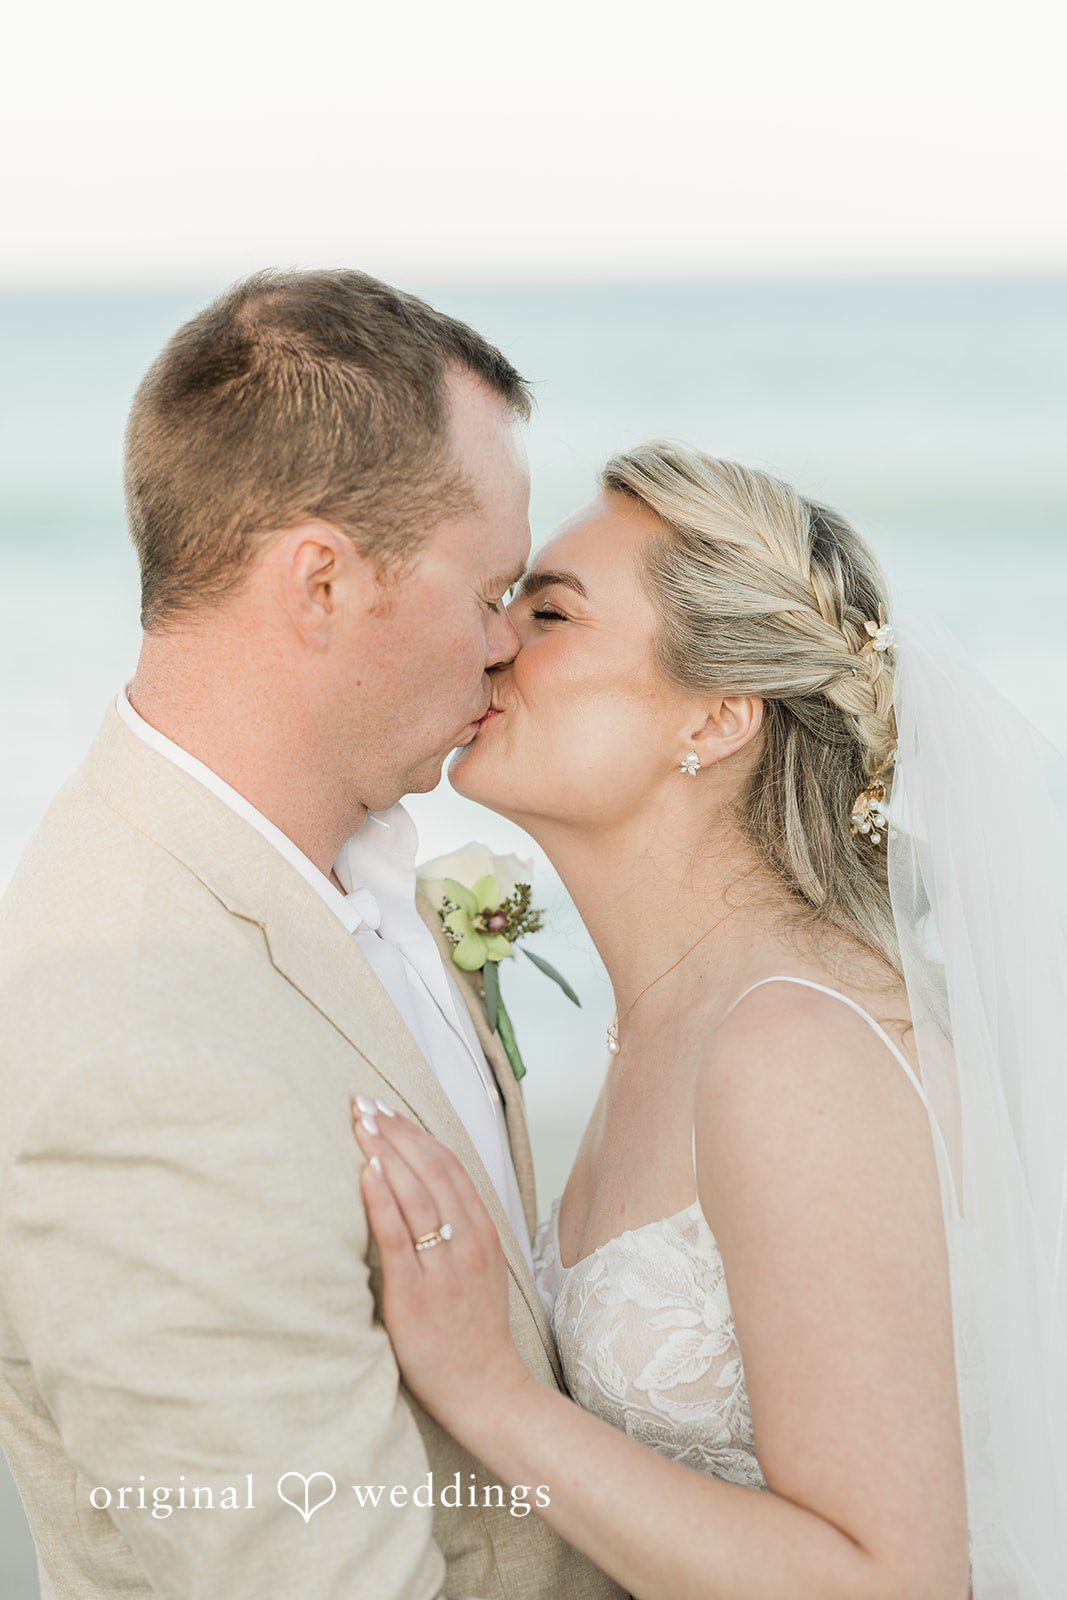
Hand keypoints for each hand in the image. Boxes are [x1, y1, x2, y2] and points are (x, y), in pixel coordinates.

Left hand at [350, 1096, 530, 1436]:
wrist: (486, 1391)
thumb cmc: (474, 1332)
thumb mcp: (479, 1270)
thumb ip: (458, 1232)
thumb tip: (420, 1195)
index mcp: (482, 1231)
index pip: (448, 1164)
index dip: (415, 1131)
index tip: (385, 1107)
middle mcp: (467, 1241)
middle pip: (430, 1169)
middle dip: (394, 1130)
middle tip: (362, 1102)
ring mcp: (444, 1267)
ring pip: (416, 1194)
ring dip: (386, 1151)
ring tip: (359, 1123)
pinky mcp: (416, 1295)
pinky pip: (399, 1238)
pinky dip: (383, 1200)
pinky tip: (368, 1171)